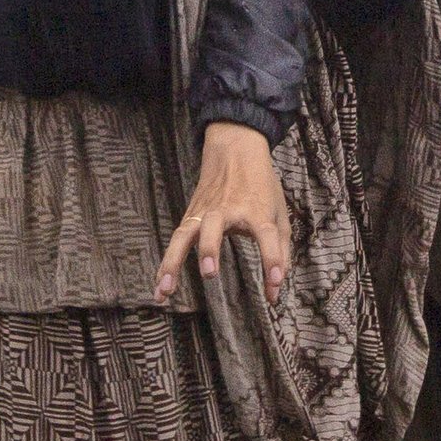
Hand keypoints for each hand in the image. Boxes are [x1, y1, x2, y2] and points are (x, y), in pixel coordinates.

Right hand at [156, 121, 290, 304]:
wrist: (235, 151)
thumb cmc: (261, 186)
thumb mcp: (278, 212)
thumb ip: (280, 249)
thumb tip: (276, 286)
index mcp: (257, 208)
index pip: (266, 234)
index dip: (272, 258)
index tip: (276, 283)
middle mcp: (229, 210)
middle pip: (215, 227)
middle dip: (210, 250)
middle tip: (209, 273)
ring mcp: (205, 212)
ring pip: (185, 235)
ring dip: (174, 262)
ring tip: (166, 289)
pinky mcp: (191, 217)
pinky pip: (175, 241)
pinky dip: (165, 265)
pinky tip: (160, 288)